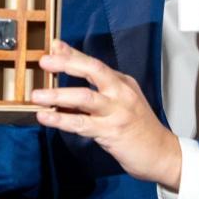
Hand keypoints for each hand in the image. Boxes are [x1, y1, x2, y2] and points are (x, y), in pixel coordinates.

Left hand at [32, 40, 181, 189]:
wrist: (161, 153)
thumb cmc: (138, 128)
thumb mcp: (120, 103)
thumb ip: (95, 91)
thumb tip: (67, 83)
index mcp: (123, 83)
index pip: (95, 63)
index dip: (73, 54)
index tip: (54, 45)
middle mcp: (121, 92)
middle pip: (93, 70)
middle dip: (67, 64)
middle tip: (45, 61)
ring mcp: (117, 112)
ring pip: (85, 97)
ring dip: (58, 94)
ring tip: (36, 96)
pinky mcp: (111, 132)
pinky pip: (82, 124)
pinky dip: (61, 119)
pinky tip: (46, 117)